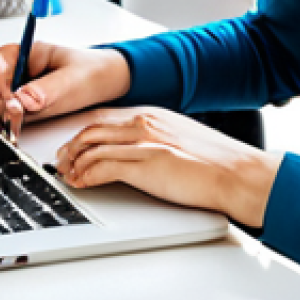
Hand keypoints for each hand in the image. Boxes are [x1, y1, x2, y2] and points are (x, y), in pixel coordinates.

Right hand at [0, 43, 130, 136]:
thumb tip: (21, 100)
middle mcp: (17, 68)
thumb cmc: (91, 73)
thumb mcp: (73, 80)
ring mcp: (15, 86)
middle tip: (11, 119)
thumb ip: (48, 89)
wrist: (106, 83)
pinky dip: (2, 123)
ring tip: (13, 128)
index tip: (11, 102)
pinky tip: (14, 132)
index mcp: (28, 52)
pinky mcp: (18, 104)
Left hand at [55, 108, 282, 228]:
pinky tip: (81, 183)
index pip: (106, 119)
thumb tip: (141, 153)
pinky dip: (86, 176)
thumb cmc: (217, 163)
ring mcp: (143, 142)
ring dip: (73, 162)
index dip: (84, 132)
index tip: (75, 144)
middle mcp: (144, 123)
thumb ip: (157, 140)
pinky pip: (102, 167)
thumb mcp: (180, 140)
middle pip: (92, 129)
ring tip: (66, 175)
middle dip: (71, 146)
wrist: (237, 173)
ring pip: (92, 146)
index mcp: (152, 116)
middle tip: (61, 161)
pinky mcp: (145, 164)